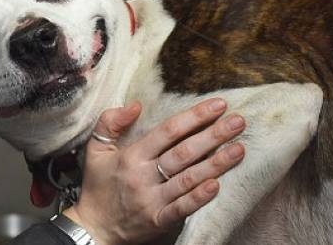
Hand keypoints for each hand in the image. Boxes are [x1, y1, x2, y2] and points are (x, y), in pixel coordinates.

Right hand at [65, 99, 245, 244]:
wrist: (93, 228)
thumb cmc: (98, 186)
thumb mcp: (95, 150)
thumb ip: (110, 122)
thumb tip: (135, 104)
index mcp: (131, 156)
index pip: (168, 131)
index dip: (194, 116)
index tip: (218, 105)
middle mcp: (142, 176)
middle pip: (183, 152)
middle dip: (213, 135)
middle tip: (239, 122)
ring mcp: (151, 200)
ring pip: (187, 178)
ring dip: (215, 164)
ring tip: (239, 149)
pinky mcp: (158, 221)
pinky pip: (181, 208)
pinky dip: (199, 198)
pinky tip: (217, 185)